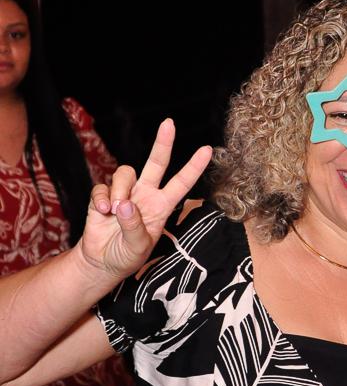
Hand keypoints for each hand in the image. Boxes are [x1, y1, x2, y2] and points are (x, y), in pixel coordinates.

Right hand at [80, 119, 211, 279]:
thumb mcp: (138, 247)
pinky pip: (101, 187)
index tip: (207, 150)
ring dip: (119, 190)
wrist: (102, 261)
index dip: (194, 167)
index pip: (182, 183)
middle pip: (156, 163)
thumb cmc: (127, 255)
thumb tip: (124, 204)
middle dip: (163, 143)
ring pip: (125, 173)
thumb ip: (133, 227)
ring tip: (113, 212)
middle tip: (169, 123)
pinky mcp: (103, 196)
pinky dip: (100, 198)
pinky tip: (102, 213)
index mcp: (162, 206)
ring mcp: (125, 193)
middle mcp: (146, 195)